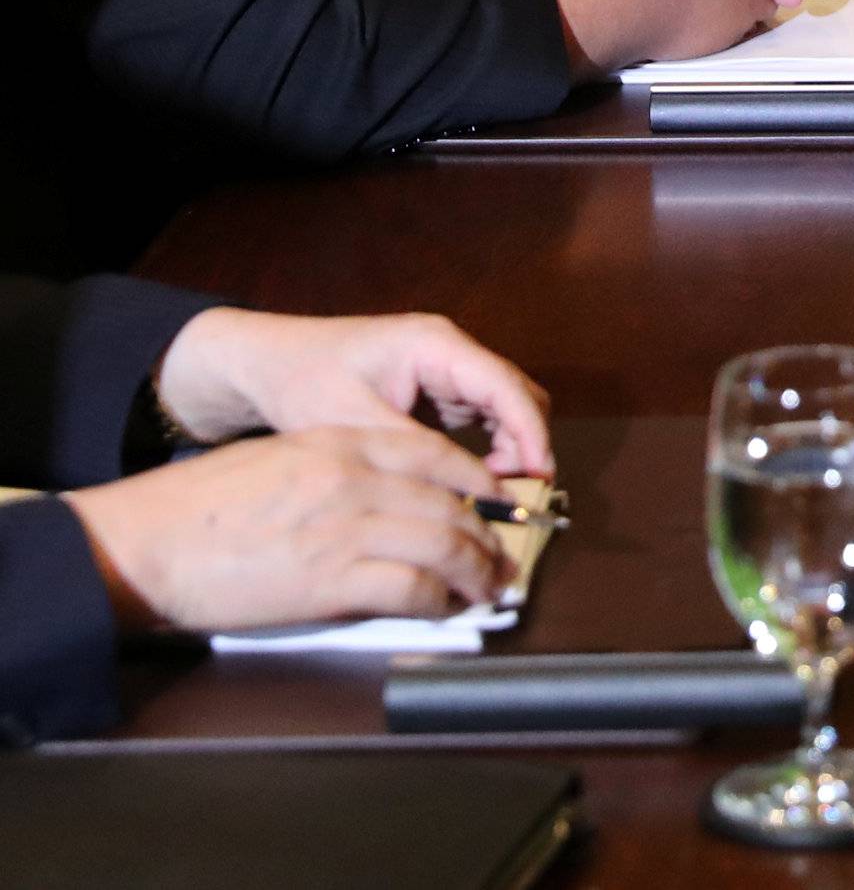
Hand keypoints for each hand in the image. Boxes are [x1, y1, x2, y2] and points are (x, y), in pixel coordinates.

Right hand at [65, 424, 510, 632]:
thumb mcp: (283, 460)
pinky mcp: (331, 581)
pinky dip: (439, 601)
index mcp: (340, 443)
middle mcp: (353, 478)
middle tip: (505, 557)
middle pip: (450, 501)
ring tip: (488, 588)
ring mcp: (346, 527)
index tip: (499, 504)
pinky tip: (445, 609)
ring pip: (444, 542)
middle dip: (489, 533)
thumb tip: (389, 501)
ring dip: (476, 571)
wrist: (149, 542)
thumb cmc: (203, 507)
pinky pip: (411, 588)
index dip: (479, 482)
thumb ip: (340, 470)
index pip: (437, 455)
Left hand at [154, 309, 553, 475]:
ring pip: (503, 408)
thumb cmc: (301, 381)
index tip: (539, 476)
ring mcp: (444, 370)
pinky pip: (480, 418)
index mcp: (435, 345)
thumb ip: (411, 453)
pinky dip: (486, 451)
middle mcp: (449, 351)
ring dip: (508, 450)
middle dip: (525, 445)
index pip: (504, 385)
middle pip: (514, 394)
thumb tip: (458, 496)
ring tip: (495, 502)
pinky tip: (469, 487)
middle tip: (518, 501)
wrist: (263, 363)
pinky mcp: (434, 390)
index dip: (529, 431)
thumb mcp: (352, 423)